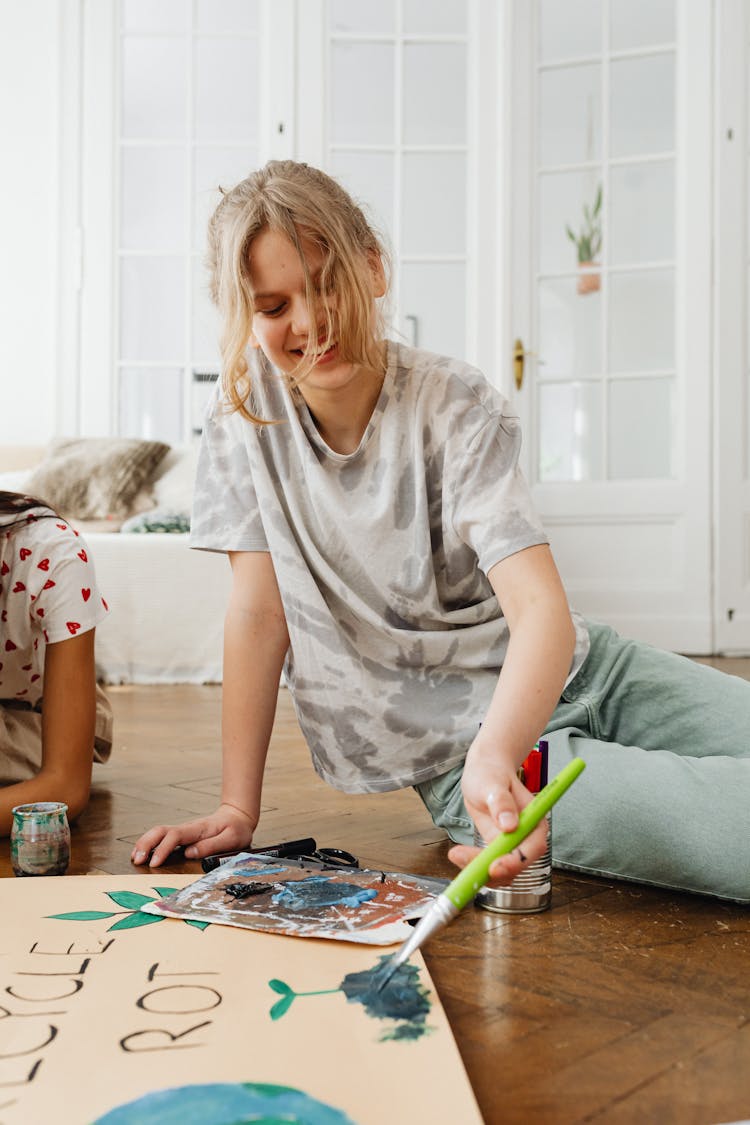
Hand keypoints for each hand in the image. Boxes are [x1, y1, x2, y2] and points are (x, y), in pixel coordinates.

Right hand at [130, 803, 255, 867]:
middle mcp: (187, 828)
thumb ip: (211, 845)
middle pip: (160, 831)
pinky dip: (149, 843)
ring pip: (158, 832)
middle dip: (146, 844)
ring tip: (135, 858)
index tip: (154, 863)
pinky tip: (143, 852)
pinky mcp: (182, 835)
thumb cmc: (236, 829)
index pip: (175, 836)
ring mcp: (183, 831)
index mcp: (198, 829)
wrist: (237, 816)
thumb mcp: (231, 838)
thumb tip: (189, 853)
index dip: (163, 849)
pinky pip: (162, 837)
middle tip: (137, 861)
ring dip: (144, 843)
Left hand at [447, 740, 548, 886]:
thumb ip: (501, 802)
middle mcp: (526, 835)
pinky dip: (474, 865)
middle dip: (494, 871)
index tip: (495, 867)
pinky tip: (458, 855)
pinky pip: (489, 864)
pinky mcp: (497, 846)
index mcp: (534, 819)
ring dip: (481, 871)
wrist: (484, 771)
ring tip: (457, 856)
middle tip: (469, 866)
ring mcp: (512, 843)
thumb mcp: (493, 783)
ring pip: (502, 870)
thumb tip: (510, 825)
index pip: (533, 848)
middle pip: (517, 864)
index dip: (516, 861)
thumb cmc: (491, 773)